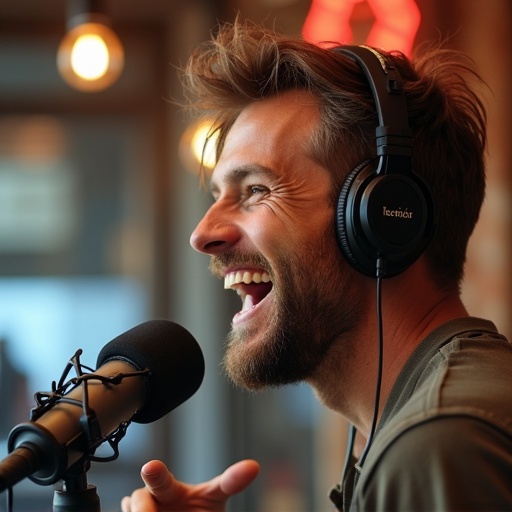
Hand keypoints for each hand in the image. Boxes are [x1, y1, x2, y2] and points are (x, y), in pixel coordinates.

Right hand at [121, 459, 259, 511]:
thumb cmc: (197, 511)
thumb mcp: (215, 496)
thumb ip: (230, 481)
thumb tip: (253, 466)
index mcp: (169, 489)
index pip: (163, 480)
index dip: (157, 474)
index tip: (151, 466)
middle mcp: (149, 500)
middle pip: (139, 499)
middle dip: (142, 502)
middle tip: (147, 499)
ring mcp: (136, 511)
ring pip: (132, 508)